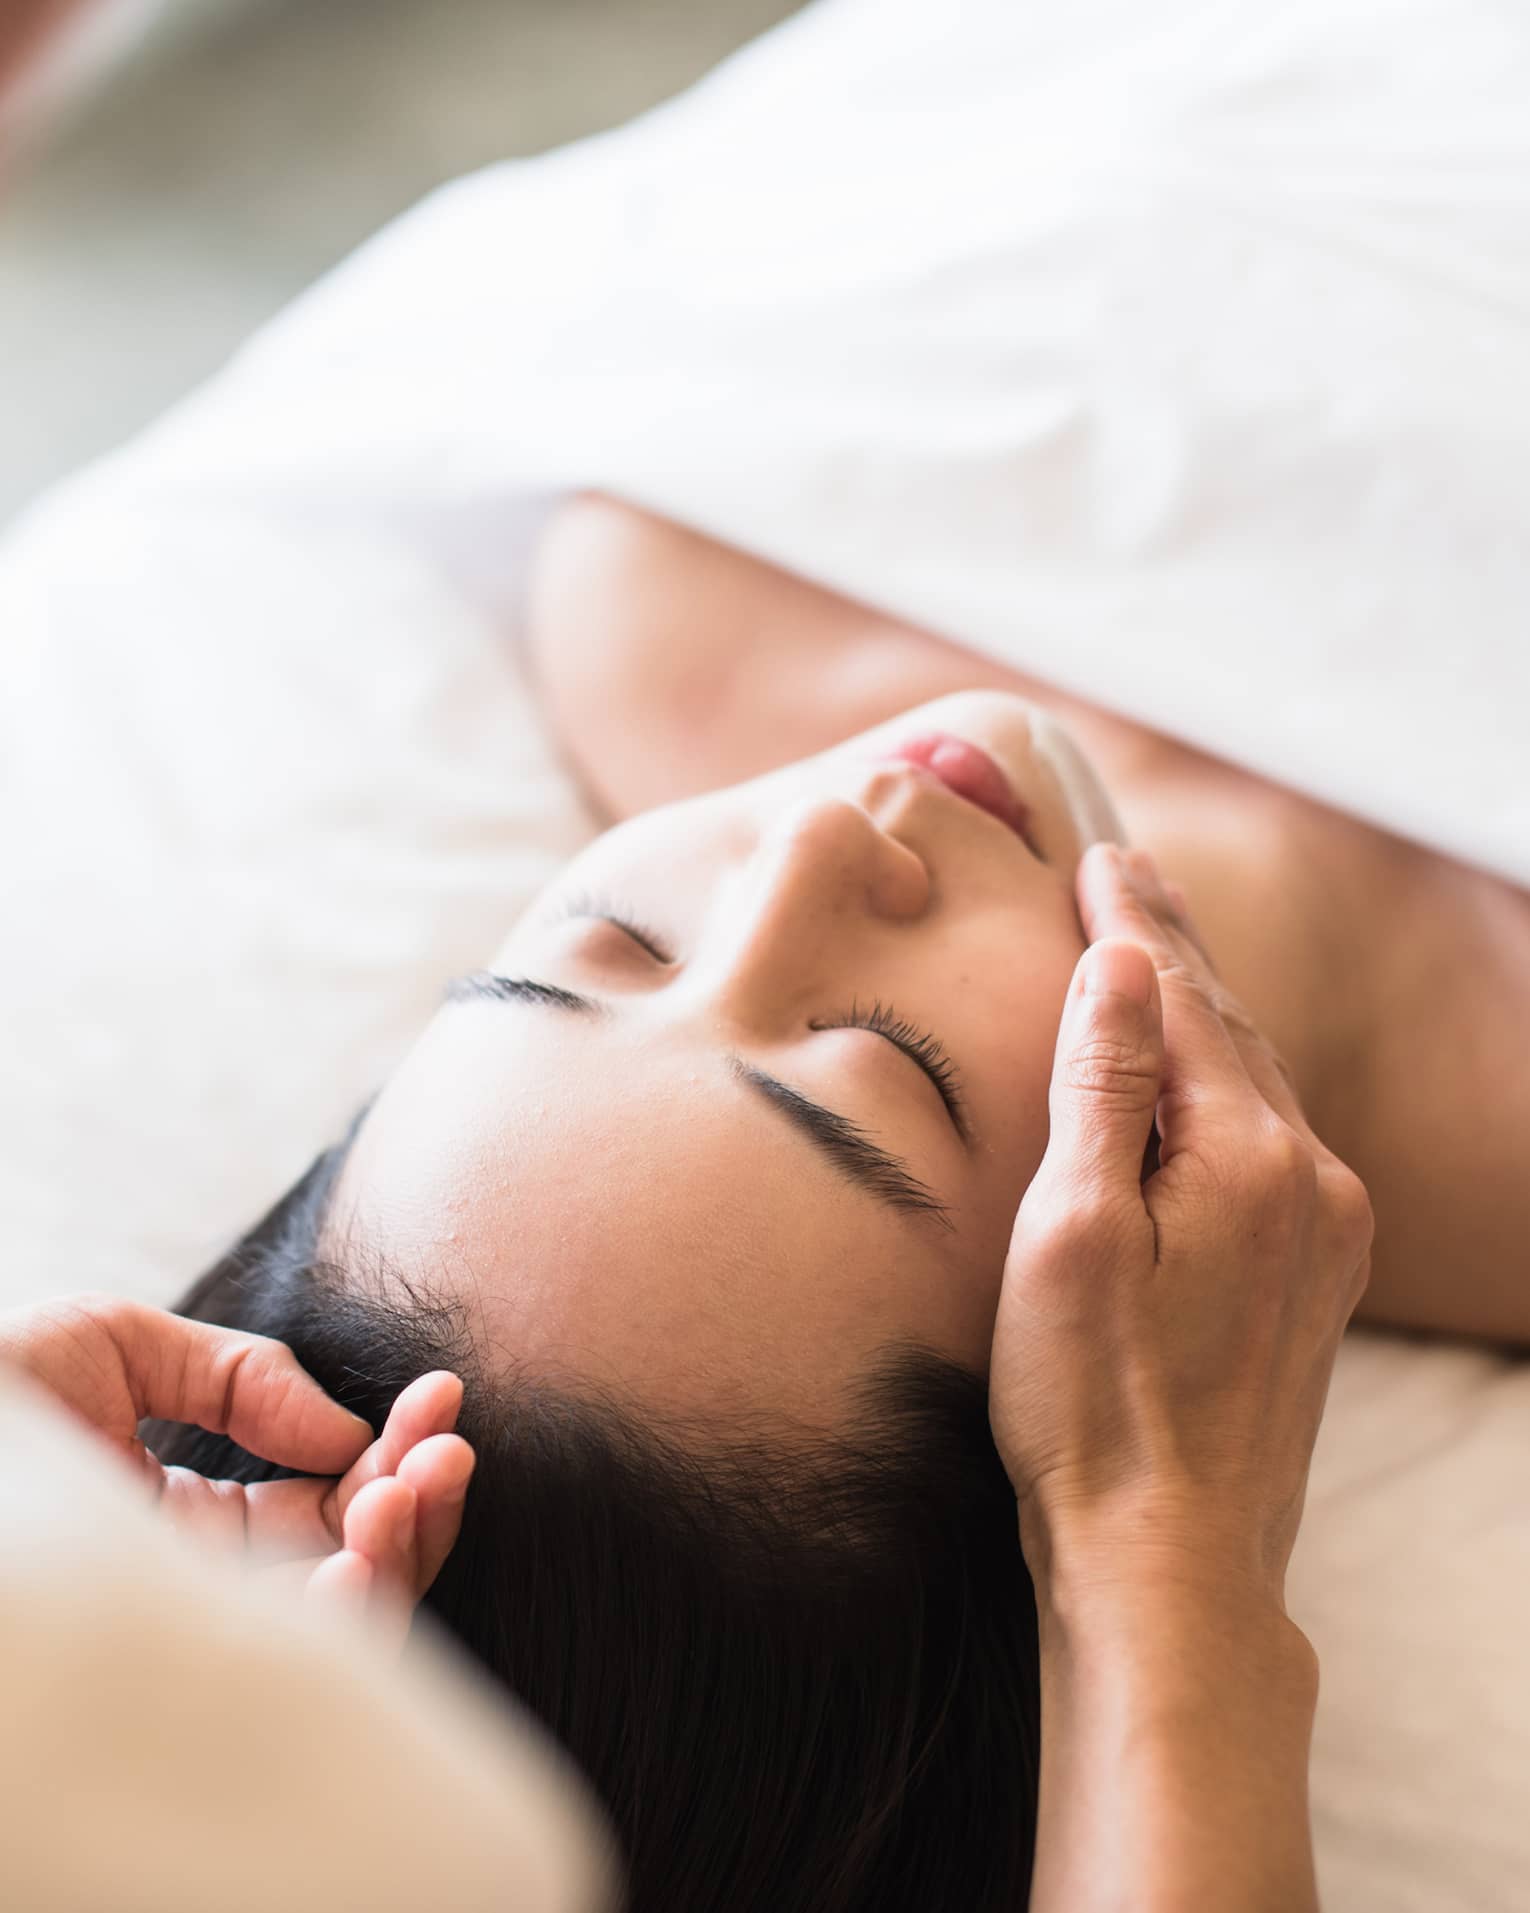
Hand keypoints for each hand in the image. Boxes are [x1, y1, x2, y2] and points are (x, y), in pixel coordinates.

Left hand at [0, 1291, 474, 1649]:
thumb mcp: (110, 1346)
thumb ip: (239, 1375)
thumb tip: (342, 1432)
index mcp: (201, 1523)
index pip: (332, 1499)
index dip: (398, 1449)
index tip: (442, 1395)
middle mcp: (212, 1592)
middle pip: (359, 1567)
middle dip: (421, 1501)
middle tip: (444, 1445)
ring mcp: (199, 1643)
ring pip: (346, 1628)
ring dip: (404, 1553)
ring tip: (411, 1484)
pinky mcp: (177, 1681)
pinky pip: (293, 1679)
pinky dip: (348, 1618)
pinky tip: (354, 1555)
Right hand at [989, 844, 1373, 1608]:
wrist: (1172, 1563)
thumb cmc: (1095, 1408)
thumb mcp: (1072, 1234)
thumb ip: (1105, 1087)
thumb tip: (1124, 961)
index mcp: (1252, 1157)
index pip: (1185, 999)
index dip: (1133, 922)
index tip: (1098, 854)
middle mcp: (1314, 1182)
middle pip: (1234, 1029)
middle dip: (1171, 951)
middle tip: (1122, 873)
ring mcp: (1326, 1234)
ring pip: (1256, 1085)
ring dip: (1200, 1016)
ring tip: (1153, 956)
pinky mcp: (1316, 1278)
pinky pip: (1268, 1143)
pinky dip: (1221, 1087)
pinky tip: (1194, 1081)